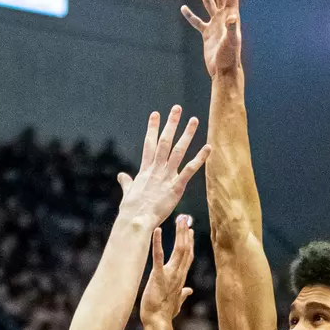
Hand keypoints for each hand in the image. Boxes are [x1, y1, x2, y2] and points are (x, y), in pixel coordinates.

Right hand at [118, 106, 209, 227]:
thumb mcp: (128, 193)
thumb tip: (121, 176)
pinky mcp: (176, 187)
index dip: (152, 128)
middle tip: (177, 108)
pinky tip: (208, 147)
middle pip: (164, 141)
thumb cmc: (131, 210)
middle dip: (171, 124)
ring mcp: (166, 177)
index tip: (155, 114)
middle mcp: (156, 169)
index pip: (149, 144)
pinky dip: (200, 158)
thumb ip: (127, 182)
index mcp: (145, 170)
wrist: (135, 220)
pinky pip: (190, 170)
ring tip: (194, 120)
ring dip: (187, 135)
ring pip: (178, 151)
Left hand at [141, 214, 194, 325]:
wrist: (158, 322)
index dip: (189, 243)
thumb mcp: (177, 302)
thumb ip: (183, 294)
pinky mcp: (158, 277)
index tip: (189, 231)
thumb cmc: (165, 314)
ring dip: (179, 234)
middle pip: (186, 250)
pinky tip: (157, 231)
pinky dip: (158, 243)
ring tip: (179, 220)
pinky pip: (158, 257)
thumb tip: (189, 291)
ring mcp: (170, 275)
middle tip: (184, 218)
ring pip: (178, 250)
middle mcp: (178, 274)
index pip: (188, 257)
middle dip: (185, 233)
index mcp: (181, 278)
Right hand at [181, 0, 240, 77]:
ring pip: (208, 4)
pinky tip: (183, 9)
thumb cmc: (229, 57)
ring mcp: (215, 25)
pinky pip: (197, 22)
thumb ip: (232, 29)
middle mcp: (223, 17)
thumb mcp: (231, 42)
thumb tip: (232, 16)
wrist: (223, 71)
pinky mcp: (207, 33)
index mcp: (231, 16)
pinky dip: (190, 16)